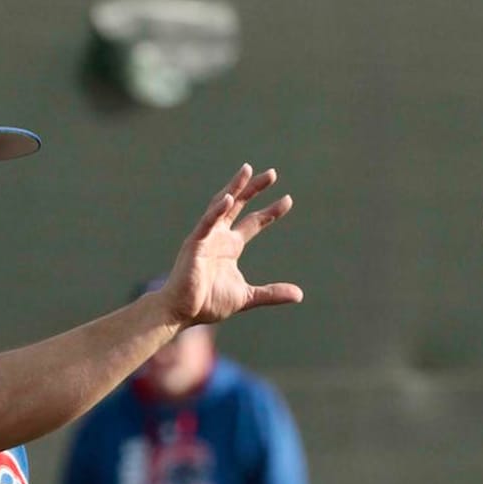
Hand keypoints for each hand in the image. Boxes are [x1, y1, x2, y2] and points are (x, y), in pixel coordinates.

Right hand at [155, 164, 303, 329]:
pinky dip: (216, 211)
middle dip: (254, 189)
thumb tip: (299, 294)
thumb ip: (272, 293)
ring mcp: (205, 238)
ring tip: (248, 171)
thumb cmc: (209, 303)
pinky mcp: (194, 245)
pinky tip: (229, 199)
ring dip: (235, 188)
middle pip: (239, 205)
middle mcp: (218, 237)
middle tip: (272, 173)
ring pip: (221, 205)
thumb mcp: (248, 297)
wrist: (183, 312)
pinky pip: (206, 224)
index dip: (270, 212)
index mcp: (230, 246)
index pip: (253, 223)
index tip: (287, 200)